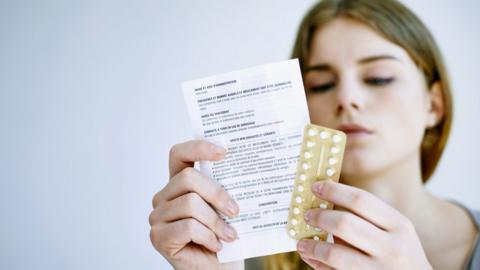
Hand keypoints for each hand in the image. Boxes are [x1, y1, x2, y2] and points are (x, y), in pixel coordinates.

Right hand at [149, 140, 240, 269]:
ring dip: (216, 222)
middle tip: (235, 210)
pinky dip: (208, 236)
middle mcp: (164, 197)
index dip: (198, 148)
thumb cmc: (224, 238)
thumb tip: (242, 167)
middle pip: (187, 178)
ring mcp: (158, 217)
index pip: (179, 154)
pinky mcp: (158, 237)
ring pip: (190, 203)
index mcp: (179, 183)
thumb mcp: (225, 208)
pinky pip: (187, 227)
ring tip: (230, 234)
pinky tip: (216, 245)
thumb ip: (224, 188)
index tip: (224, 152)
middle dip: (217, 193)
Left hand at [296, 181, 431, 269]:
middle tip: (307, 214)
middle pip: (345, 223)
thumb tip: (324, 204)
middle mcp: (392, 248)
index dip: (334, 191)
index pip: (361, 200)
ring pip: (335, 253)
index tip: (316, 186)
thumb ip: (367, 219)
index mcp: (399, 225)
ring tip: (302, 242)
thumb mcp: (396, 233)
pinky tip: (311, 258)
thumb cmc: (401, 255)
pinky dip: (318, 264)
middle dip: (320, 217)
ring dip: (313, 246)